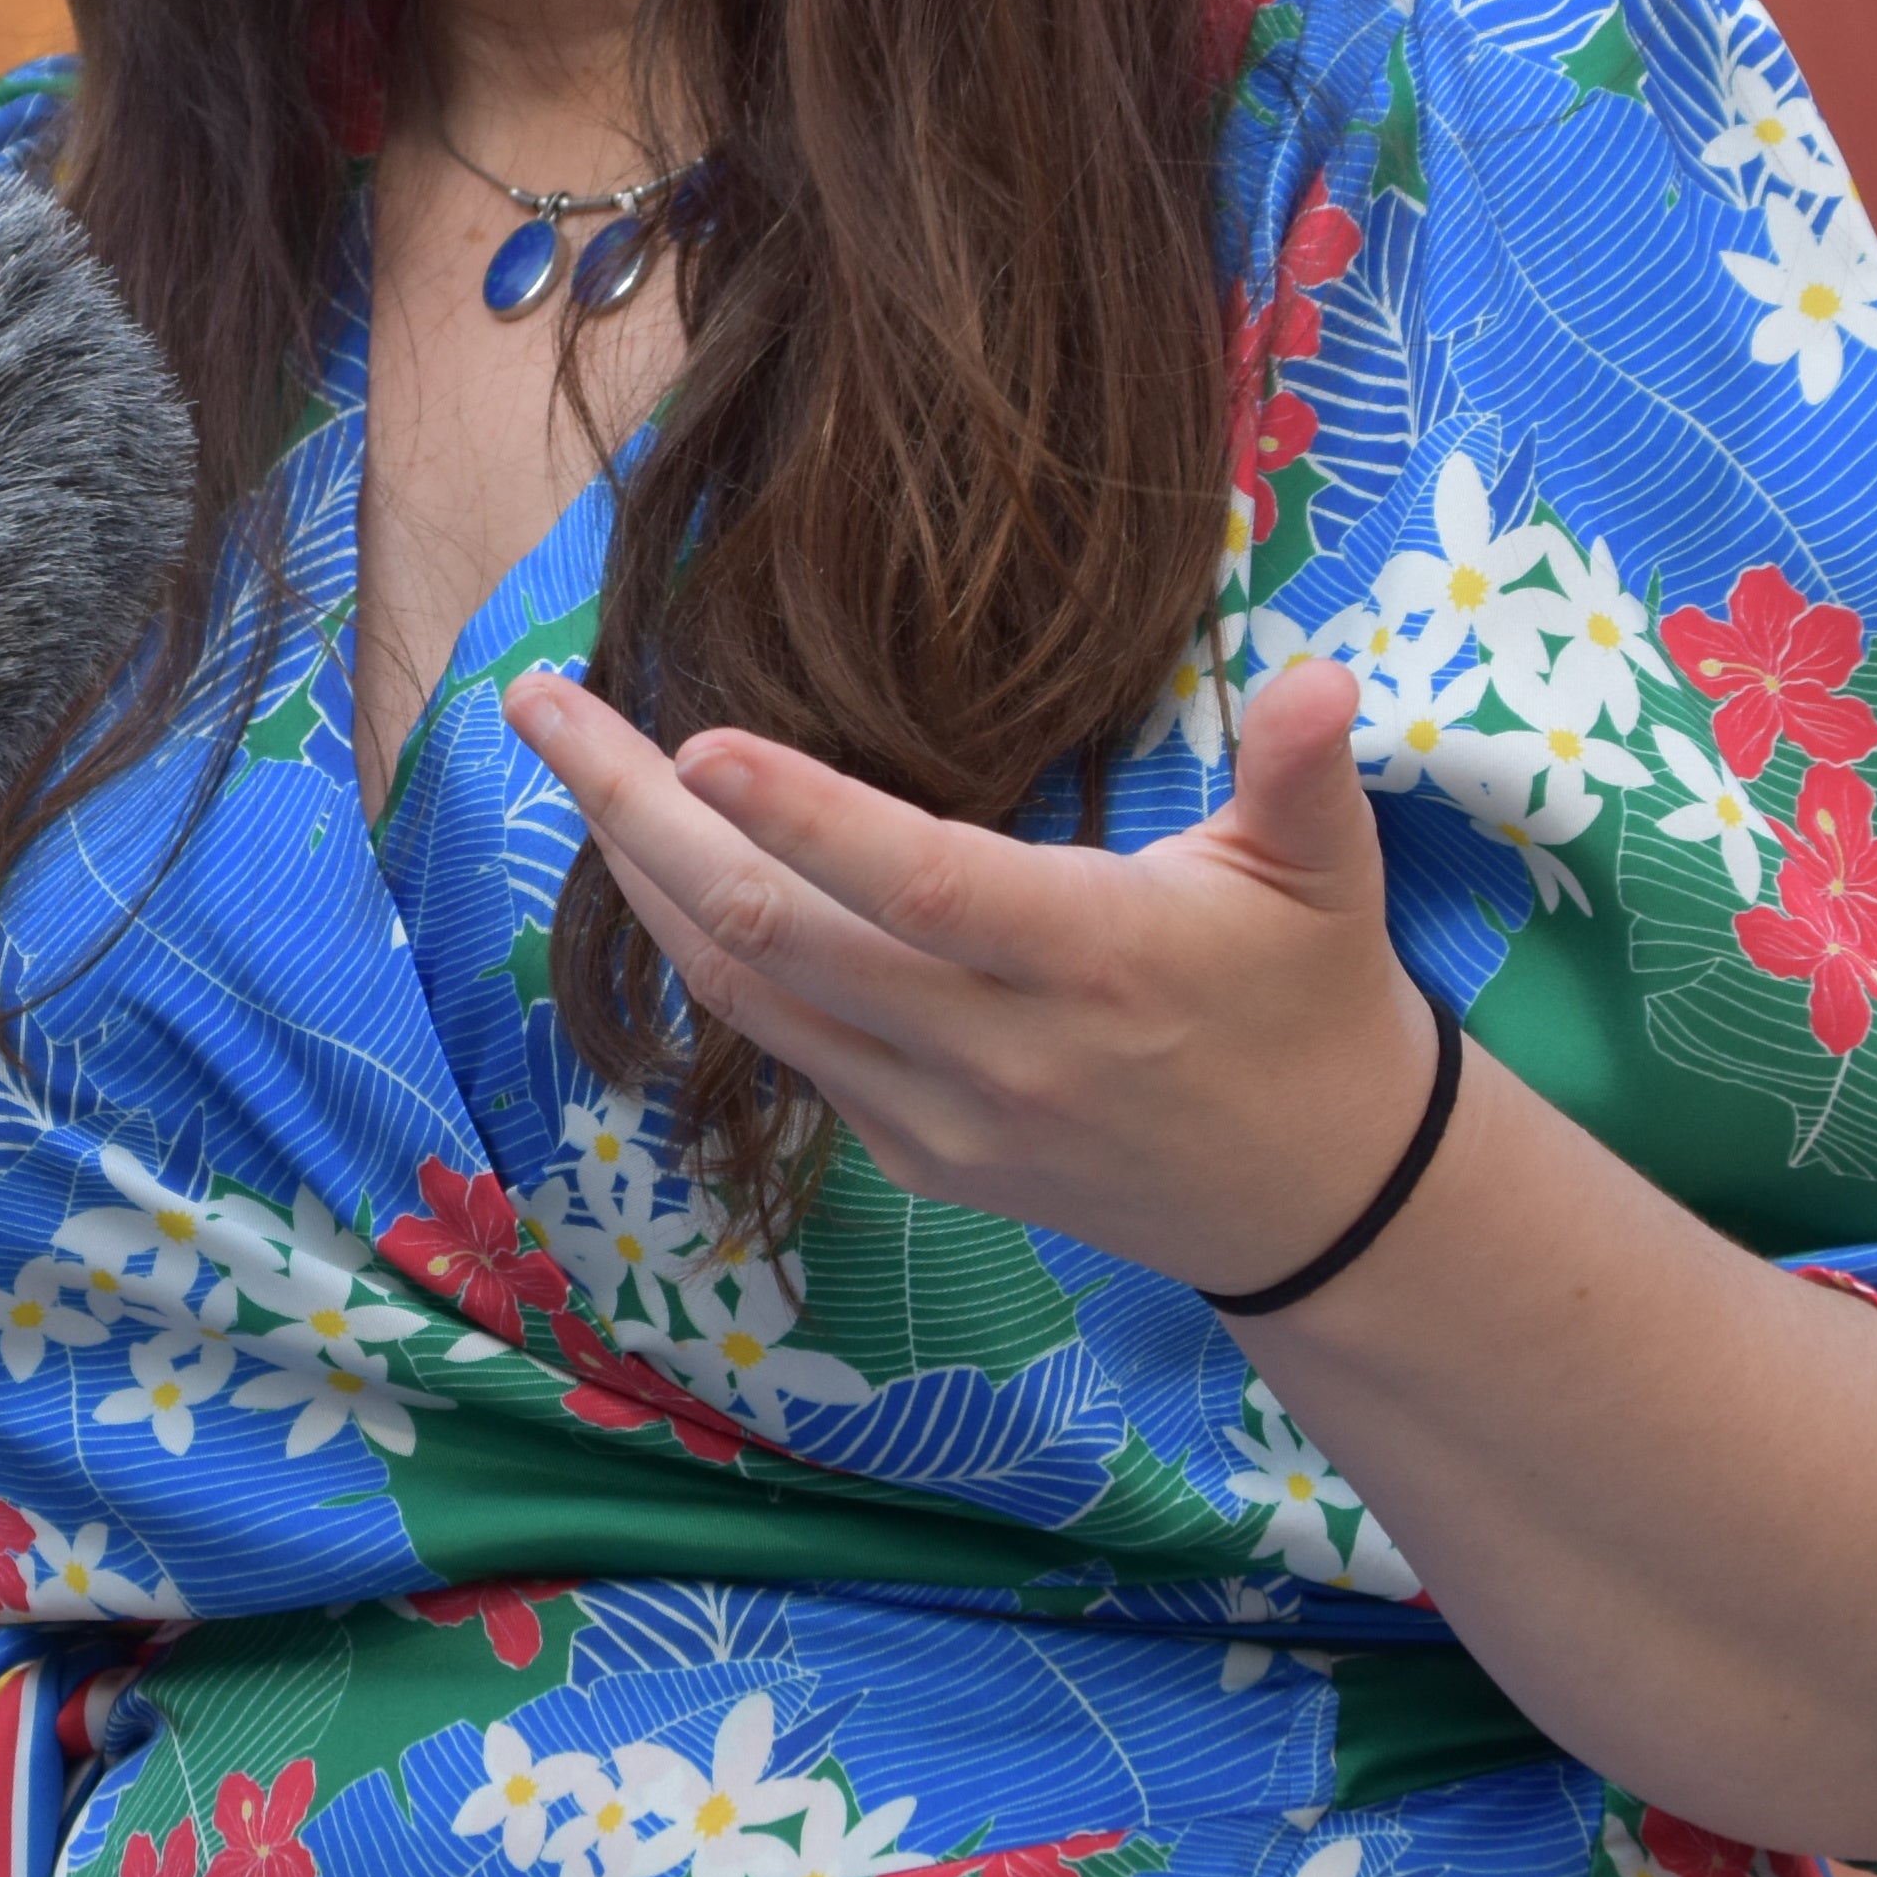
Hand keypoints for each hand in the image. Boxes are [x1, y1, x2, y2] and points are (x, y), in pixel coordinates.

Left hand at [502, 649, 1431, 1293]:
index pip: (920, 885)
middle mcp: (998, 1050)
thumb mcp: (1330, 875)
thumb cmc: (1311, 997)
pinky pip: (779, 1045)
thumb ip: (1305, 773)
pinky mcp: (915, 1156)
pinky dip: (701, 951)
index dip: (806, 818)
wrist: (1316, 1199)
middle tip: (545, 708)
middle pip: (780, 933)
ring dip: (640, 878)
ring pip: (749, 995)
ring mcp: (942, 1116)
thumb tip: (1328, 676)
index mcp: (1095, 958)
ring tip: (566, 762)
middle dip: (640, 816)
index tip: (696, 739)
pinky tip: (648, 865)